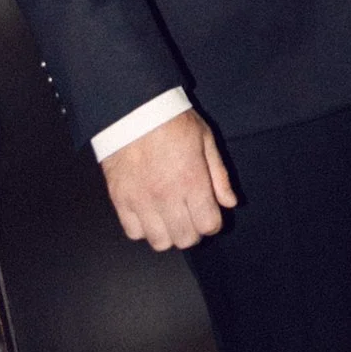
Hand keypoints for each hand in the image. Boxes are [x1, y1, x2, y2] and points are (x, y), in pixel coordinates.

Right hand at [101, 109, 236, 250]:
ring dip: (169, 234)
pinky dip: (143, 229)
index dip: (213, 223)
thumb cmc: (172, 120)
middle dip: (193, 231)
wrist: (133, 109)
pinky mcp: (120, 199)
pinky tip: (149, 214)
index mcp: (191, 181)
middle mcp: (167, 196)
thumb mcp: (205, 140)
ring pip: (160, 242)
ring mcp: (141, 200)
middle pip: (186, 239)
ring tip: (169, 218)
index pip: (209, 225)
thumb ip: (219, 175)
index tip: (210, 215)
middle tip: (191, 216)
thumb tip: (230, 202)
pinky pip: (134, 232)